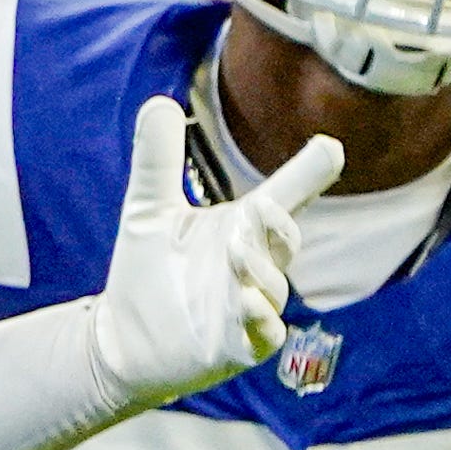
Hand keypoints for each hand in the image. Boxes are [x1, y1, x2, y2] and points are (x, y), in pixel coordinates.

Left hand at [92, 97, 339, 406]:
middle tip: (257, 209)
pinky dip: (261, 320)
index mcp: (241, 231)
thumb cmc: (147, 273)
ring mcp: (251, 309)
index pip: (283, 198)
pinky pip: (264, 335)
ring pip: (275, 288)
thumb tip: (158, 101)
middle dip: (277, 226)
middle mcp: (255, 268)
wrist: (120, 339)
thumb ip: (158, 161)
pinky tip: (246, 303)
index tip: (329, 148)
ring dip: (261, 269)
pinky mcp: (238, 348)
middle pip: (285, 242)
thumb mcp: (149, 210)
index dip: (307, 175)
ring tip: (235, 252)